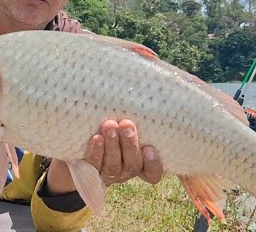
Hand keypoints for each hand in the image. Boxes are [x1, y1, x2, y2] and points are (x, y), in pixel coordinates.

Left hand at [46, 119, 163, 195]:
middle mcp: (127, 169)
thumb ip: (144, 113)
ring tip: (109, 126)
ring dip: (112, 145)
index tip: (150, 148)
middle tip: (126, 124)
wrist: (85, 136)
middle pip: (133, 164)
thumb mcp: (135, 119)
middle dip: (130, 144)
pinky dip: (96, 152)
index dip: (153, 164)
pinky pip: (94, 164)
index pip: (153, 172)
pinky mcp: (90, 170)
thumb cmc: (119, 123)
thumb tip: (170, 82)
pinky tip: (96, 138)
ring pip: (113, 165)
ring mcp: (108, 172)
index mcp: (142, 161)